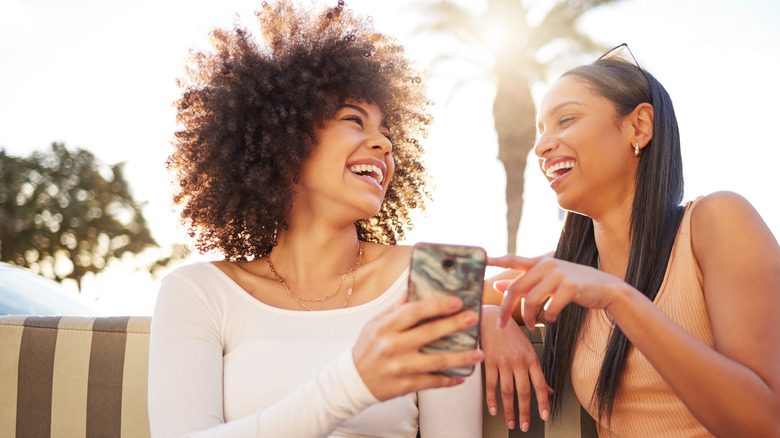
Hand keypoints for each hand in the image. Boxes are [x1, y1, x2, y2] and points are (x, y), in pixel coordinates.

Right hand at [352, 295, 483, 400]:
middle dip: (455, 325)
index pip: (414, 311)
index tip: (457, 301)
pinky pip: (432, 382)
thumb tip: (413, 288)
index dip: (437, 305)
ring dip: (461, 358)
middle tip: (474, 318)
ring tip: (479, 353)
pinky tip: (462, 376)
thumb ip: (396, 309)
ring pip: (436, 362)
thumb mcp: (375, 324)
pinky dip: (449, 380)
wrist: (353, 381)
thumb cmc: (367, 347)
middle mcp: (393, 346)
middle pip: (429, 334)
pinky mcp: (405, 386)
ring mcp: (400, 368)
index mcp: (386, 327)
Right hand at [481, 305, 550, 430]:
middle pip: (524, 392)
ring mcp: (503, 362)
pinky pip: (491, 385)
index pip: (540, 385)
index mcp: (531, 358)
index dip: (543, 402)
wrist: (491, 318)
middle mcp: (519, 361)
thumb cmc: (511, 334)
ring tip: (511, 422)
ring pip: (508, 392)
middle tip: (525, 426)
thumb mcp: (528, 349)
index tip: (544, 416)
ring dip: (509, 410)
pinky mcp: (489, 362)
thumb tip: (549, 390)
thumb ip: (537, 371)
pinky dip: (492, 400)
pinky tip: (494, 409)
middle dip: (525, 412)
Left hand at [489, 255, 625, 328]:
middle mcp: (547, 265)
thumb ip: (524, 282)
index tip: (482, 258)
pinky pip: (549, 308)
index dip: (497, 259)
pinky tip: (550, 319)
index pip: (514, 259)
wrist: (606, 288)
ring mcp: (559, 274)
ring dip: (527, 317)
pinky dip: (547, 317)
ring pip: (531, 300)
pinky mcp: (571, 287)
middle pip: (516, 288)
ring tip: (530, 325)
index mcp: (540, 263)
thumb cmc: (573, 285)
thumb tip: (497, 284)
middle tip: (501, 324)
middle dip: (506, 308)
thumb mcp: (547, 281)